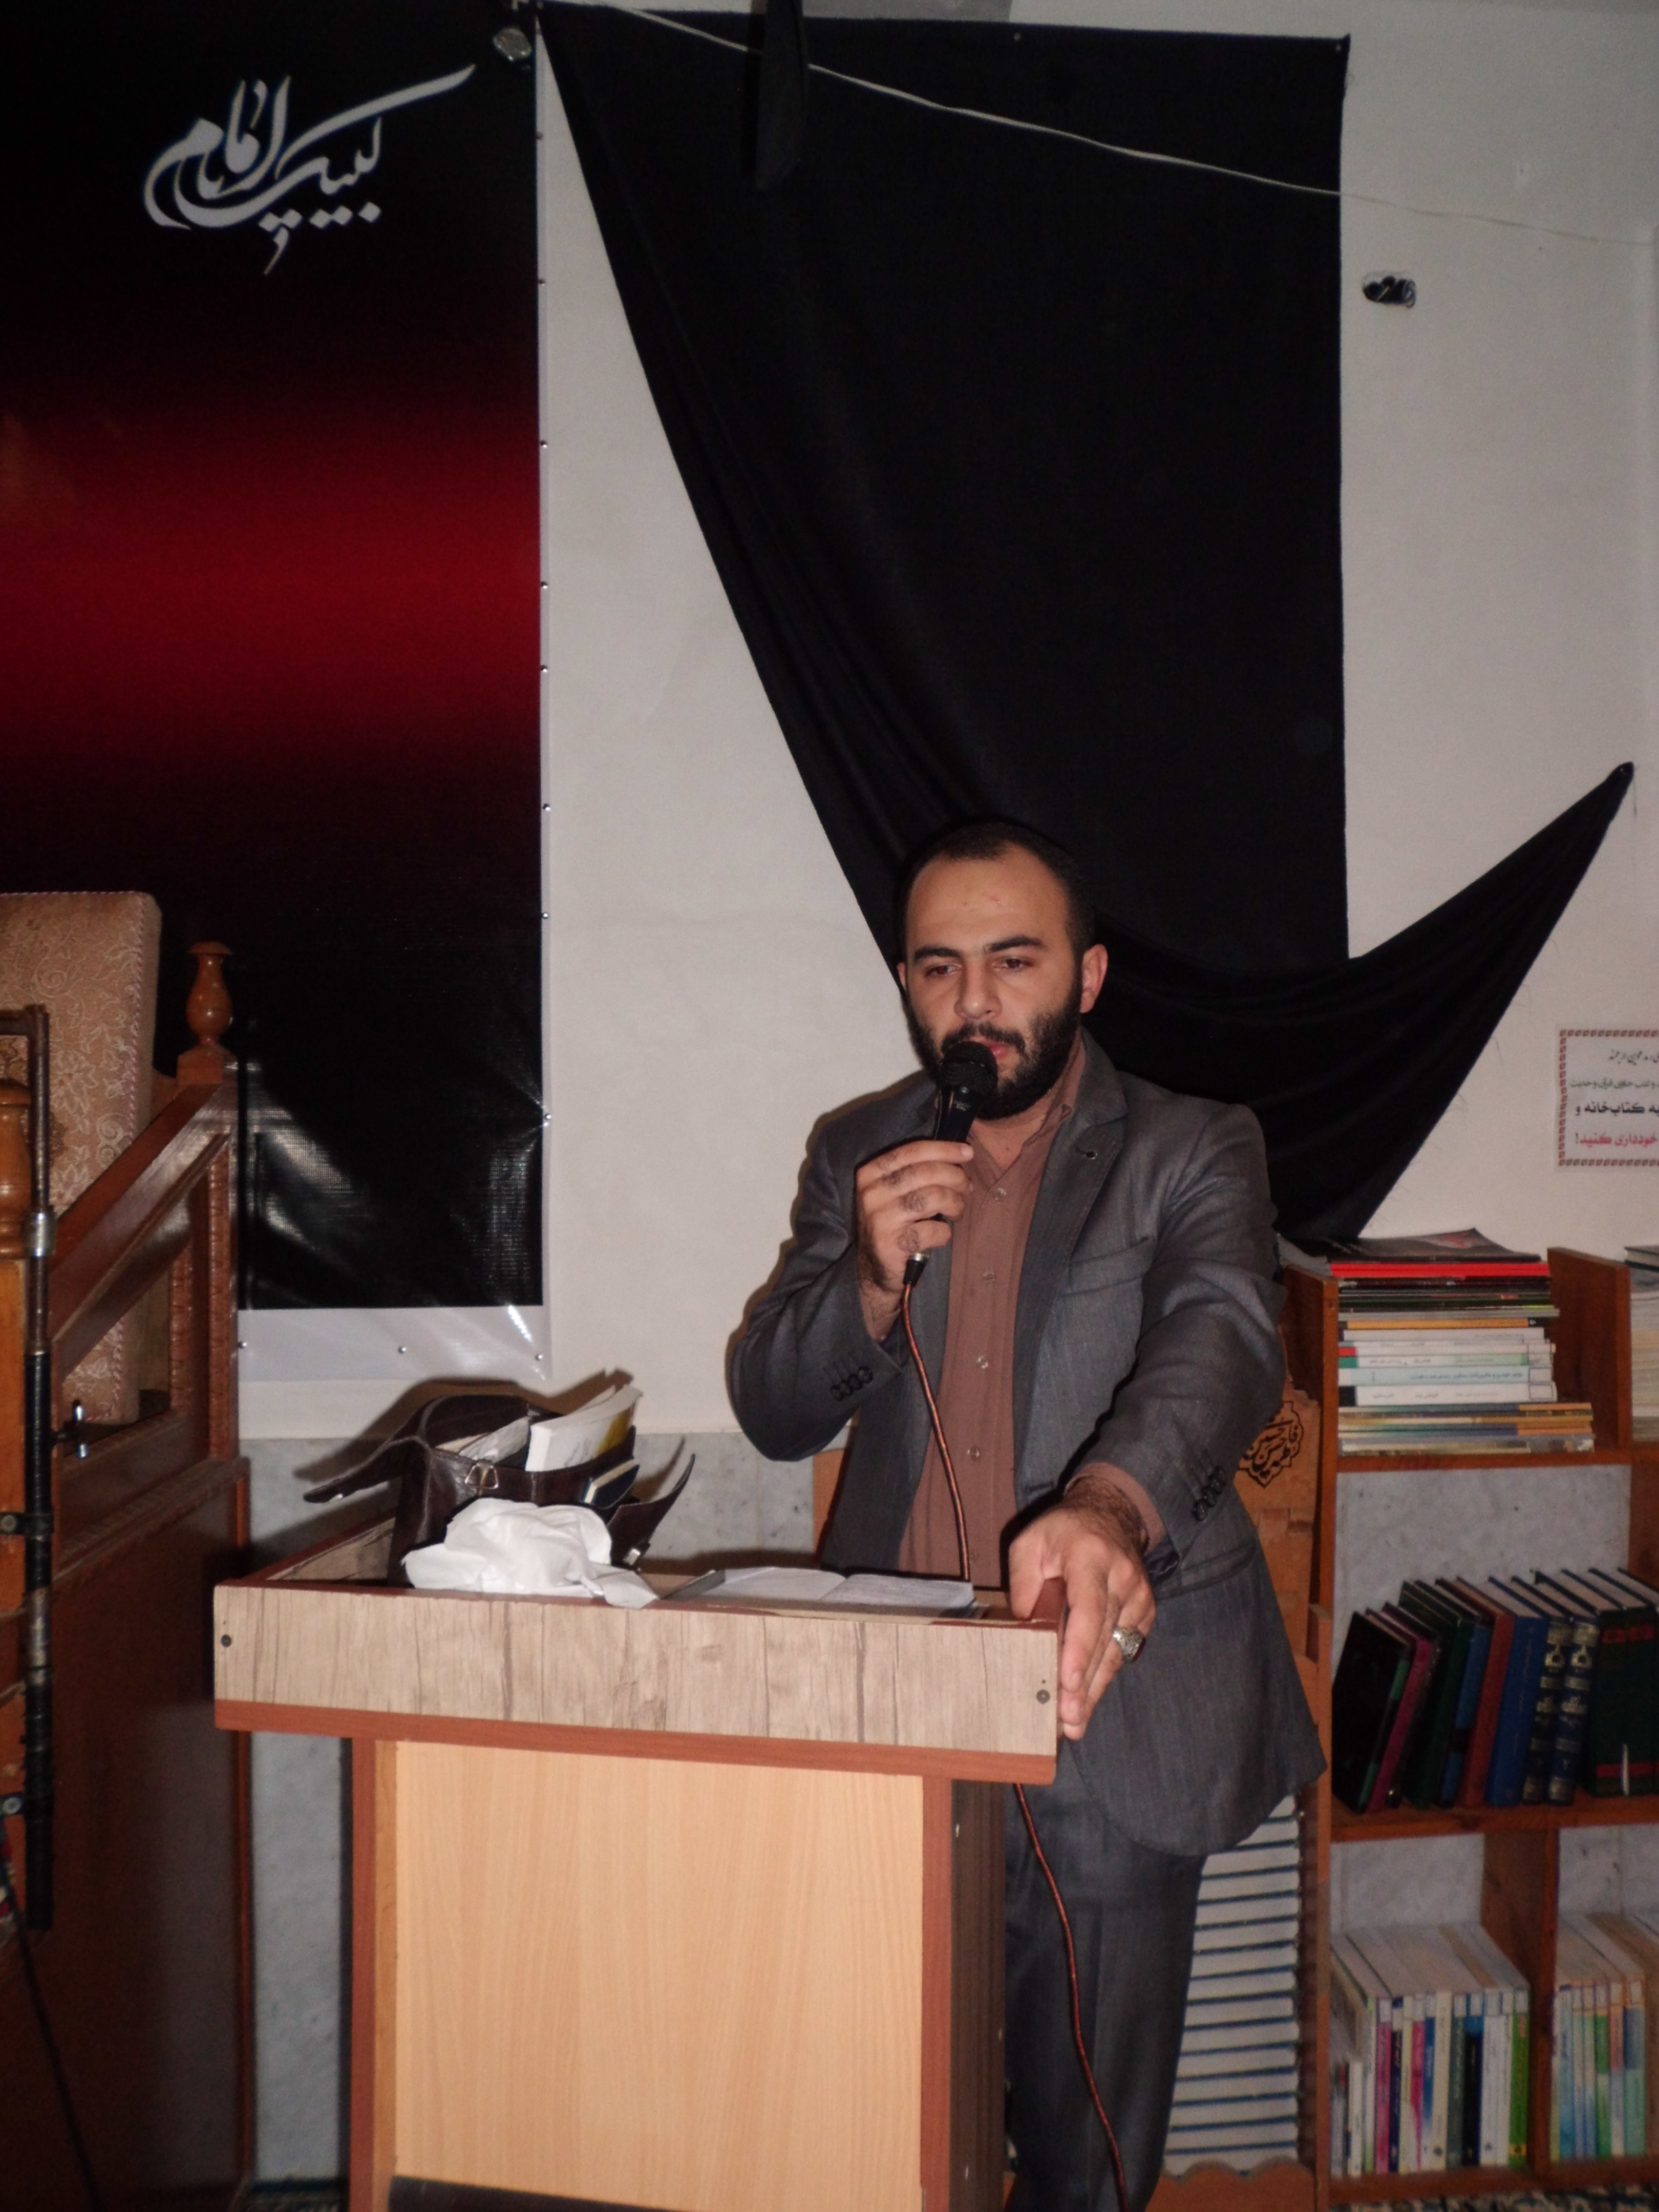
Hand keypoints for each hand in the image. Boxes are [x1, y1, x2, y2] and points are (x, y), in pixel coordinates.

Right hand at [854, 1139, 975, 1339]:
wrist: (875, 1270)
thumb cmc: (895, 1224)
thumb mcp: (896, 1193)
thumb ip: (918, 1172)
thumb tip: (960, 1157)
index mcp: (870, 1174)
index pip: (911, 1151)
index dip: (944, 1150)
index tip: (968, 1152)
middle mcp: (871, 1194)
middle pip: (925, 1173)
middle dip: (955, 1177)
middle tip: (966, 1188)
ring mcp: (880, 1220)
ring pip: (933, 1197)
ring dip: (955, 1203)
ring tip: (957, 1211)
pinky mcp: (891, 1245)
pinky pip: (934, 1230)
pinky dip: (945, 1232)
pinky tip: (941, 1235)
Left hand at [1008, 1478, 1154, 1739]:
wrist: (1111, 1514)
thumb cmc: (1063, 1532)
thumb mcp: (1030, 1544)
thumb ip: (1024, 1583)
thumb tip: (1023, 1629)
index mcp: (1091, 1557)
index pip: (1088, 1608)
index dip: (1078, 1648)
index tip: (1067, 1682)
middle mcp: (1121, 1579)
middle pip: (1102, 1639)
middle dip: (1083, 1684)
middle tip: (1066, 1720)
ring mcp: (1138, 1597)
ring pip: (1114, 1652)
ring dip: (1093, 1689)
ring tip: (1075, 1723)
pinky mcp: (1144, 1613)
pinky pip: (1123, 1650)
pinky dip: (1104, 1676)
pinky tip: (1088, 1700)